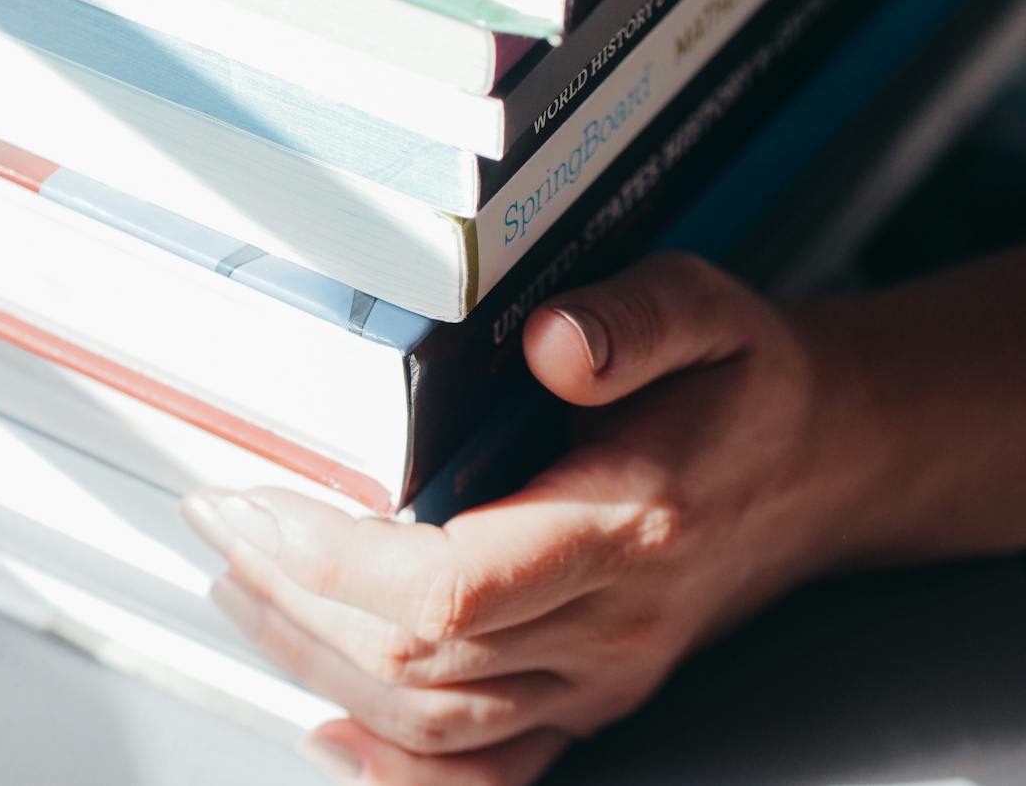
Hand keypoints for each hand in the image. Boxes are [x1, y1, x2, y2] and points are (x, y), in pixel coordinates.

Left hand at [183, 252, 885, 784]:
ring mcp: (599, 678)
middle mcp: (612, 625)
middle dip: (291, 596)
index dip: (332, 563)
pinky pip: (487, 771)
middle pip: (419, 660)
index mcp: (629, 527)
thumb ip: (636, 319)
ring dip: (315, 662)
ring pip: (432, 721)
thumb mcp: (713, 310)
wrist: (830, 468)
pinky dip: (395, 765)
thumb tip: (551, 343)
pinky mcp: (587, 700)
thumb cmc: (752, 389)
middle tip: (220, 522)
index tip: (248, 504)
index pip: (453, 588)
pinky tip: (326, 722)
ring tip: (240, 587)